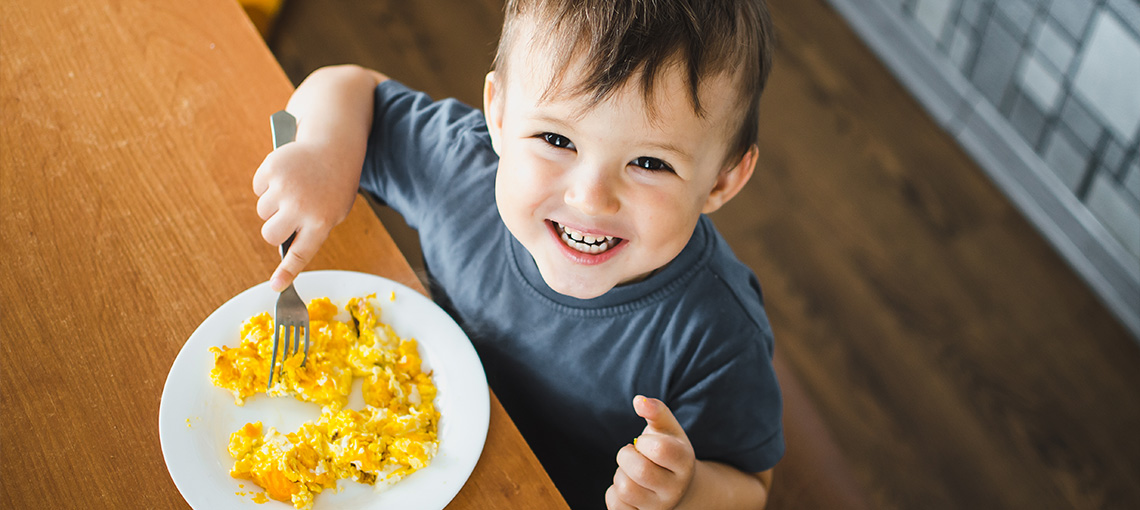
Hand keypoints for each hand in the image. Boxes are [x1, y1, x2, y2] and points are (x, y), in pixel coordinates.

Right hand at [252, 138, 358, 290]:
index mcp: (321, 221)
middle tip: (287, 218)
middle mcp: (302, 207)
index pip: (300, 254)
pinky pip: (258, 188)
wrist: (334, 147)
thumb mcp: (334, 211)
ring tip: (293, 190)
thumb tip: (283, 248)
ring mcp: (285, 187)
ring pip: (262, 211)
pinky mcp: (272, 168)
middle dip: (274, 230)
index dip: (287, 272)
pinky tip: (287, 176)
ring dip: (273, 205)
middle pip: (270, 235)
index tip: (276, 286)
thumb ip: (312, 230)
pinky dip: (267, 184)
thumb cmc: (334, 185)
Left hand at [606, 396, 695, 509]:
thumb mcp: (668, 430)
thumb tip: (639, 401)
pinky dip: (614, 494)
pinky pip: (616, 506)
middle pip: (641, 471)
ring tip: (631, 472)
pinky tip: (629, 487)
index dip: (644, 442)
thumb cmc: (668, 452)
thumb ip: (656, 411)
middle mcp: (674, 489)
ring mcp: (659, 508)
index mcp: (684, 462)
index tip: (643, 443)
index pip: (662, 450)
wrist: (680, 489)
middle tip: (632, 454)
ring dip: (619, 475)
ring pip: (625, 489)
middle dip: (626, 456)